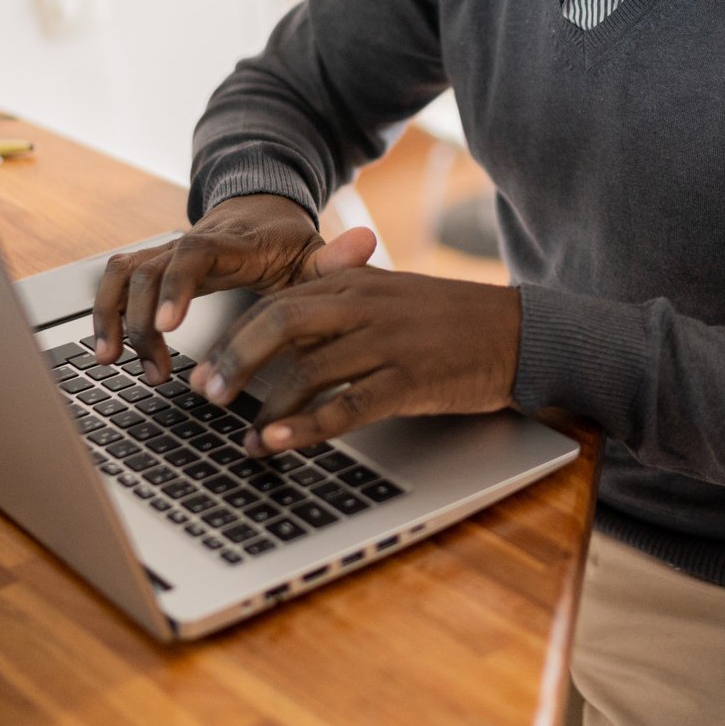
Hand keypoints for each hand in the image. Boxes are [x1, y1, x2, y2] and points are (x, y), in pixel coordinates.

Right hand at [91, 194, 376, 383]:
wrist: (260, 208)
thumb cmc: (287, 242)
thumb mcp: (315, 253)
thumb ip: (336, 259)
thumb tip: (367, 242)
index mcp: (232, 241)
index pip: (194, 254)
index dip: (178, 288)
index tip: (171, 326)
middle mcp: (192, 241)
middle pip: (151, 271)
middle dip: (145, 322)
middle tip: (157, 371)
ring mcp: (168, 251)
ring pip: (125, 273)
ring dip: (116, 317)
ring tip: (117, 363)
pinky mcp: (153, 263)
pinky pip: (117, 279)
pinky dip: (104, 310)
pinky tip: (105, 350)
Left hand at [186, 269, 521, 456]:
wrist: (519, 331)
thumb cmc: (450, 320)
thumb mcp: (390, 298)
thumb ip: (339, 310)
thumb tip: (281, 342)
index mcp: (355, 282)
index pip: (278, 302)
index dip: (235, 336)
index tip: (205, 366)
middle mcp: (365, 305)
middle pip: (280, 323)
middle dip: (235, 360)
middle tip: (206, 394)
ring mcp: (388, 341)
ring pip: (308, 368)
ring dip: (266, 406)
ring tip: (243, 437)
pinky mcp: (411, 379)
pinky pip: (348, 404)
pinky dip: (309, 426)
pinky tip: (281, 443)